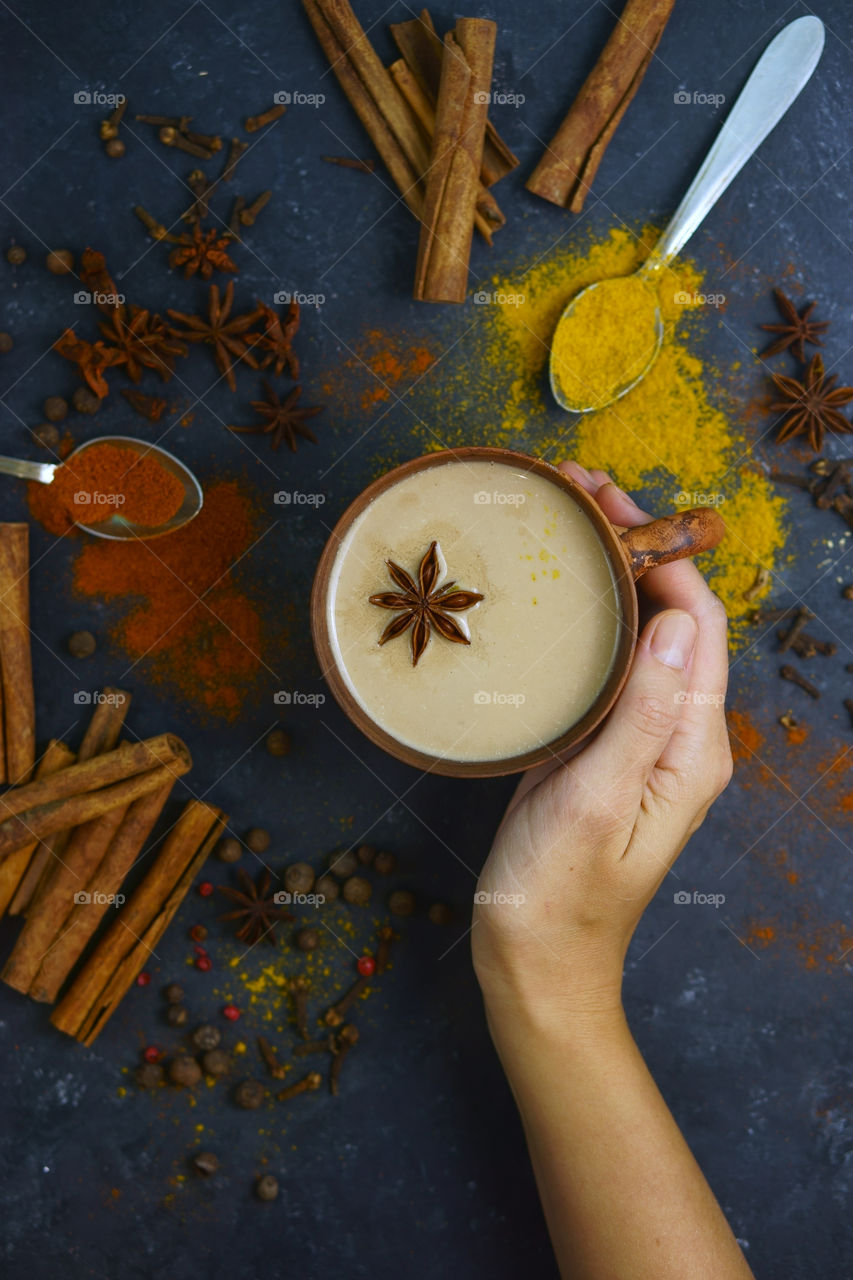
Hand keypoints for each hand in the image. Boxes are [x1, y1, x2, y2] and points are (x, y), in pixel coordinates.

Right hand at [472, 463, 731, 1025]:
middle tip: (576, 495)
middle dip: (634, 552)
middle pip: (671, 621)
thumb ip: (642, 713)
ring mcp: (638, 740)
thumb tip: (676, 620)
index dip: (664, 557)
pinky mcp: (599, 748)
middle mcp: (676, 735)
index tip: (612, 506)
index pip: (699, 625)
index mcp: (693, 746)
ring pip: (635, 638)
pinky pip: (604, 669)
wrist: (533, 958)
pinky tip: (549, 601)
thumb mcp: (598, 799)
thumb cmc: (561, 891)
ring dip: (607, 578)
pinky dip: (582, 622)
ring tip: (561, 526)